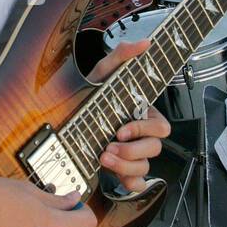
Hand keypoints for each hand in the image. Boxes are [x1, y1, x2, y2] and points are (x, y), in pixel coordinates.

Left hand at [86, 37, 169, 191]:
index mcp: (142, 115)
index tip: (120, 129)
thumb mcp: (102, 72)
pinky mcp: (122, 170)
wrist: (65, 115)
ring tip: (102, 156)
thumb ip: (122, 56)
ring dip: (124, 165)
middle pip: (154, 150)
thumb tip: (143, 42)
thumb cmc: (90, 94)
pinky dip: (129, 182)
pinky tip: (112, 175)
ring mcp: (133, 154)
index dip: (143, 130)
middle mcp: (140, 136)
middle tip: (108, 146)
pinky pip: (137, 183)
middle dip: (131, 151)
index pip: (161, 127)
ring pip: (144, 167)